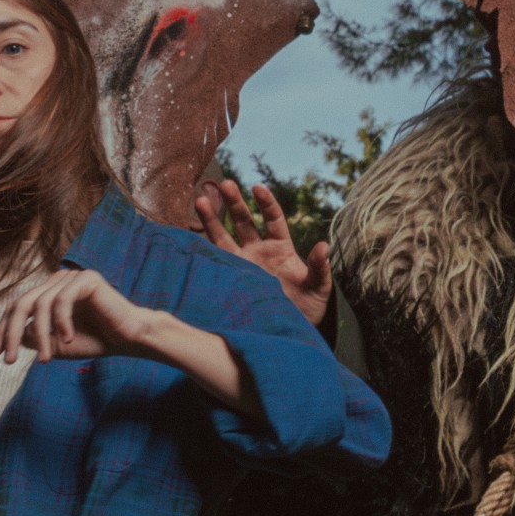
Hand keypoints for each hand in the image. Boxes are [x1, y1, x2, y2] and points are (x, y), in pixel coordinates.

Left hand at [0, 268, 153, 363]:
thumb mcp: (57, 344)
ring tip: (46, 359)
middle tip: (8, 359)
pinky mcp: (86, 279)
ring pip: (41, 305)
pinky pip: (63, 300)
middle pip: (22, 303)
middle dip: (12, 333)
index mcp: (48, 293)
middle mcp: (57, 281)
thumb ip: (35, 338)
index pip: (17, 308)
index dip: (4, 330)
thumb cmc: (95, 340)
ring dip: (42, 336)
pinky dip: (62, 323)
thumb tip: (15, 336)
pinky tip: (69, 339)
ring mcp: (71, 277)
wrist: (129, 339)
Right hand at [195, 180, 330, 325]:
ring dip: (212, 219)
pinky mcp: (229, 279)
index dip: (265, 202)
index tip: (257, 188)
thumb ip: (319, 267)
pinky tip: (190, 235)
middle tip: (225, 184)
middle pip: (244, 221)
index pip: (272, 218)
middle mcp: (258, 252)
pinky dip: (202, 248)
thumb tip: (324, 246)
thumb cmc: (308, 309)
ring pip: (223, 237)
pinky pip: (214, 260)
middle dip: (234, 202)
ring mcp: (242, 264)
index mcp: (281, 248)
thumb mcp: (319, 288)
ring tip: (200, 200)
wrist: (287, 332)